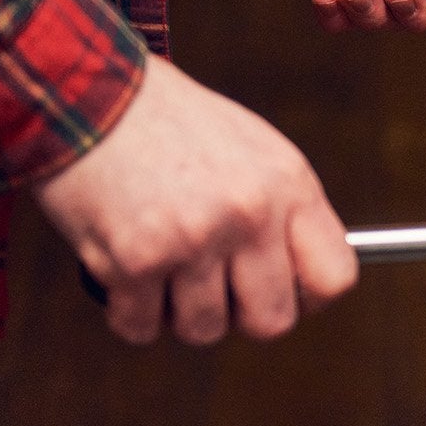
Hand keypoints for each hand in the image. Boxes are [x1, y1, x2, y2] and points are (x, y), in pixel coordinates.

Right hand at [30, 58, 356, 344]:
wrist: (90, 94)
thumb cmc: (174, 126)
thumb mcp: (256, 150)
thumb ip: (286, 213)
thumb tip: (305, 280)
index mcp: (288, 185)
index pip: (335, 278)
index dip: (308, 297)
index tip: (282, 291)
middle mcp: (248, 214)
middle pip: (272, 322)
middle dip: (240, 315)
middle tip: (213, 286)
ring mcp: (193, 240)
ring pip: (204, 331)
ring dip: (178, 312)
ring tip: (164, 264)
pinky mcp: (134, 260)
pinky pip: (141, 328)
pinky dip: (129, 311)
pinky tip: (126, 268)